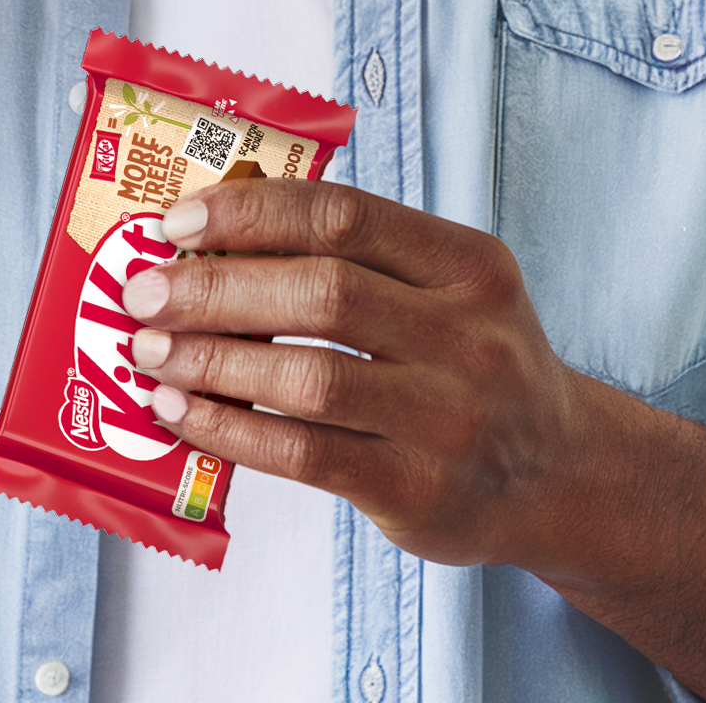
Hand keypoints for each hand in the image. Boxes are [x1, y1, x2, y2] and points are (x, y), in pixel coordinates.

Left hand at [125, 178, 582, 568]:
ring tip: (148, 352)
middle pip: (321, 292)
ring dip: (211, 360)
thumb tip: (207, 240)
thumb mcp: (446, 290)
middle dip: (215, 288)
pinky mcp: (420, 492)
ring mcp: (449, 421)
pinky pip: (304, 453)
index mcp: (468, 265)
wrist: (561, 476)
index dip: (252, 212)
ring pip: (308, 378)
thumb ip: (353, 259)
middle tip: (144, 292)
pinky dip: (229, 429)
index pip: (344, 215)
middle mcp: (470, 338)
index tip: (179, 221)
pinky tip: (181, 411)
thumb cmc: (469, 362)